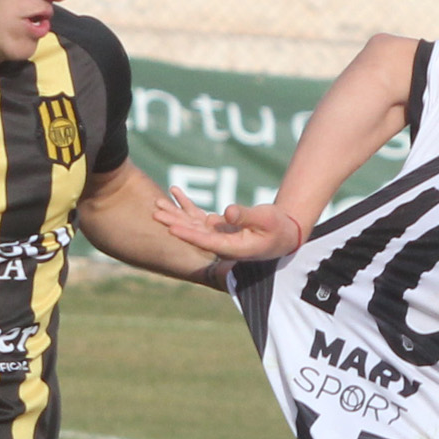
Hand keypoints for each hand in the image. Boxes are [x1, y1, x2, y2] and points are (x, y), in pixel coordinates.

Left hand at [154, 188, 306, 261]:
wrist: (282, 234)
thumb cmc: (278, 227)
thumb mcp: (266, 219)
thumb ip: (247, 216)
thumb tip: (227, 213)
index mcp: (234, 247)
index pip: (207, 242)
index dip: (189, 235)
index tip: (172, 229)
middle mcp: (222, 244)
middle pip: (193, 234)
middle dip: (174, 223)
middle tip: (155, 214)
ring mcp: (218, 236)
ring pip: (192, 225)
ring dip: (175, 214)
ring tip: (157, 203)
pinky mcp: (218, 227)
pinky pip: (197, 216)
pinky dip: (186, 204)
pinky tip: (174, 191)